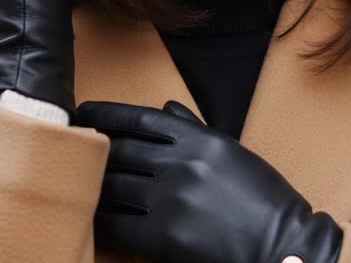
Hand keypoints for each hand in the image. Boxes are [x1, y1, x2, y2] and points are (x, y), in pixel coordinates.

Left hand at [74, 100, 342, 262]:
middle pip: (121, 150)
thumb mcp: (232, 153)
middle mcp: (181, 163)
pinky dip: (101, 223)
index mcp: (199, 139)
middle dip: (91, 149)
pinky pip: (119, 226)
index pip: (140, 119)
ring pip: (115, 186)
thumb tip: (168, 109)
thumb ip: (195, 129)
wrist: (282, 242)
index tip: (83, 111)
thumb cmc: (263, 199)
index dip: (106, 114)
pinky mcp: (166, 234)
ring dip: (91, 186)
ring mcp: (171, 198)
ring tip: (72, 184)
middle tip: (68, 147)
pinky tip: (88, 222)